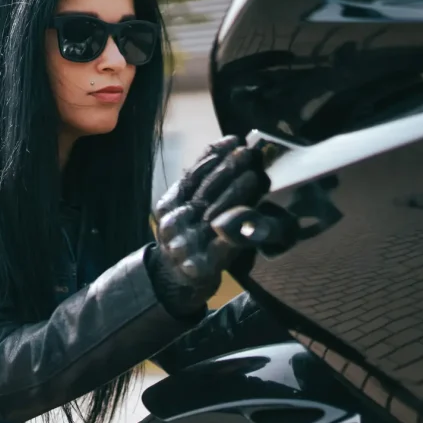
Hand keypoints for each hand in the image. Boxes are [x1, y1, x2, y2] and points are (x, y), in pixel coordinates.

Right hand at [146, 135, 268, 317]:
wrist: (176, 282)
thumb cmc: (190, 238)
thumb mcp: (186, 210)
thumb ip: (200, 187)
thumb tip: (228, 152)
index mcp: (168, 204)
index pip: (192, 174)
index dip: (213, 155)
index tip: (233, 140)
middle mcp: (173, 223)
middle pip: (205, 191)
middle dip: (228, 169)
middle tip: (248, 153)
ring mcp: (186, 245)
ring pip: (216, 213)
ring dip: (237, 192)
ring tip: (255, 175)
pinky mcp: (202, 265)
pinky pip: (225, 242)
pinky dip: (239, 227)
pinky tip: (253, 213)